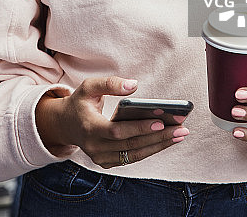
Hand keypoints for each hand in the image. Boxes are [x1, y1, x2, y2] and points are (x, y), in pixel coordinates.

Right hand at [35, 76, 189, 168]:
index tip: (161, 121)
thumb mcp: (89, 86)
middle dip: (158, 137)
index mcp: (90, 128)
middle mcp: (95, 147)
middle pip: (131, 145)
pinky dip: (150, 149)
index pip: (118, 132)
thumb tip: (134, 85)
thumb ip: (110, 83)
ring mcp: (101, 158)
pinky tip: (166, 140)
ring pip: (135, 155)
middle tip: (181, 128)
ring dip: (159, 145)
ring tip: (180, 134)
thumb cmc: (80, 102)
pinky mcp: (107, 163)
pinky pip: (132, 158)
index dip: (139, 128)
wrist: (65, 125)